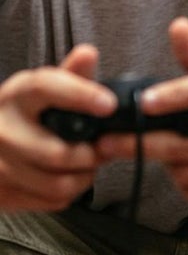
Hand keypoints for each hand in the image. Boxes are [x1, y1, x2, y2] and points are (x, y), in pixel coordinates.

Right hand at [0, 46, 112, 210]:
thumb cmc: (29, 113)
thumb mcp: (46, 91)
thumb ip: (72, 75)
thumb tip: (89, 53)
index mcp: (16, 96)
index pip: (46, 88)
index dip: (81, 95)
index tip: (110, 105)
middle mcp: (1, 129)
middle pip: (58, 153)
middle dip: (92, 154)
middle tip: (104, 148)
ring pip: (58, 184)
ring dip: (84, 177)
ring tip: (88, 163)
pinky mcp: (1, 193)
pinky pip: (51, 201)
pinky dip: (69, 192)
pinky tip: (69, 177)